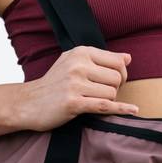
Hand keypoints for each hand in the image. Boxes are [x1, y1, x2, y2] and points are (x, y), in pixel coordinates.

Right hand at [14, 46, 139, 131]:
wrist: (28, 103)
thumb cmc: (54, 83)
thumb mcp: (74, 62)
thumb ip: (101, 59)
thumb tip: (128, 58)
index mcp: (81, 52)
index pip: (117, 61)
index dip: (122, 73)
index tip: (116, 82)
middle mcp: (78, 65)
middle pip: (117, 78)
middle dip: (115, 89)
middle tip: (103, 94)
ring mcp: (75, 84)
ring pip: (111, 93)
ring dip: (107, 101)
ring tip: (92, 101)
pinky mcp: (73, 103)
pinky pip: (104, 106)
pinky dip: (121, 109)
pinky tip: (133, 110)